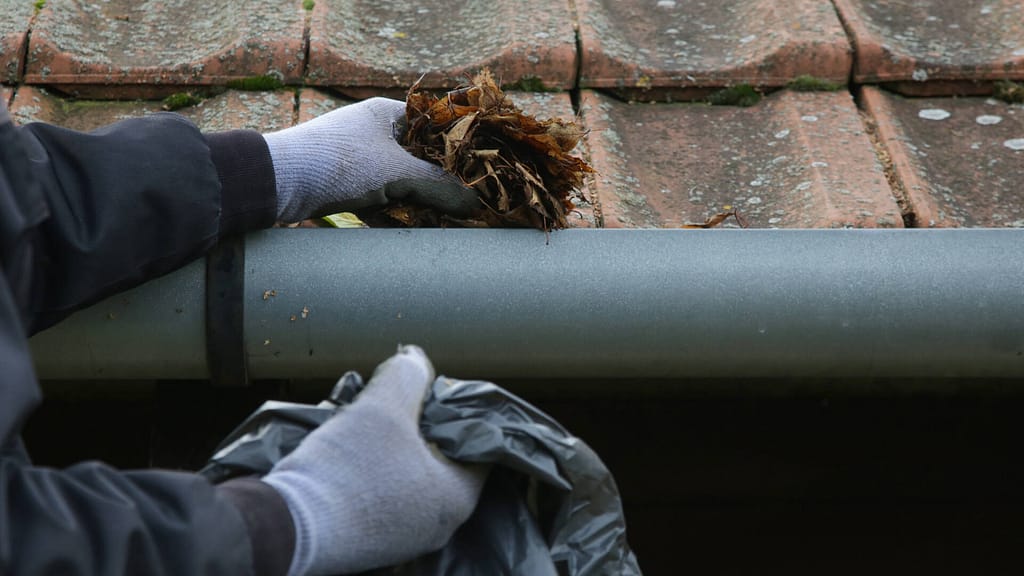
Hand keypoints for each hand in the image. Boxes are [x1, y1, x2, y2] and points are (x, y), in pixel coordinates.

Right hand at [262, 346, 487, 574]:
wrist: (284, 527)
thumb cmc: (346, 469)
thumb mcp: (382, 406)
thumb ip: (407, 375)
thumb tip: (415, 358)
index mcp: (457, 497)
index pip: (479, 444)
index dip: (457, 410)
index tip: (431, 392)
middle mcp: (438, 525)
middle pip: (441, 460)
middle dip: (419, 427)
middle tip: (394, 404)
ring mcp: (405, 540)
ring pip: (408, 478)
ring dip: (391, 448)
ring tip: (365, 425)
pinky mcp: (372, 545)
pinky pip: (384, 498)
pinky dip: (372, 473)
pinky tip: (349, 455)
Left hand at [263, 98, 477, 222]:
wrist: (276, 183)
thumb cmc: (338, 163)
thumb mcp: (396, 173)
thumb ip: (439, 186)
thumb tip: (475, 203)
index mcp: (386, 114)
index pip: (434, 125)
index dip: (458, 146)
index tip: (480, 169)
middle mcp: (373, 132)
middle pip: (420, 158)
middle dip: (440, 182)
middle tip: (466, 202)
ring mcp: (358, 160)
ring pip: (401, 182)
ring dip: (418, 202)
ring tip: (444, 221)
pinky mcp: (344, 186)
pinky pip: (380, 200)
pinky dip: (395, 214)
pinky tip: (413, 231)